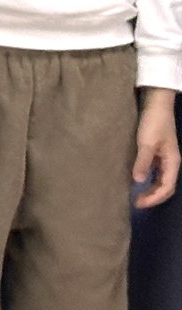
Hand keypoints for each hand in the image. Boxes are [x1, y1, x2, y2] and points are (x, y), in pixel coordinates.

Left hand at [135, 88, 179, 207]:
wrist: (157, 105)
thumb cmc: (153, 123)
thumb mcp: (146, 142)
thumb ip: (143, 162)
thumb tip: (137, 181)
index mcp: (173, 162)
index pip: (166, 188)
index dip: (154, 198)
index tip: (138, 204)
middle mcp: (171, 163)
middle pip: (166, 187)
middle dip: (153, 197)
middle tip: (136, 203)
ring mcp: (165, 158)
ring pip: (161, 181)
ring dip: (151, 190)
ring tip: (136, 196)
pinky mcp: (158, 153)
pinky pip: (156, 173)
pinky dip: (149, 180)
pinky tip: (137, 181)